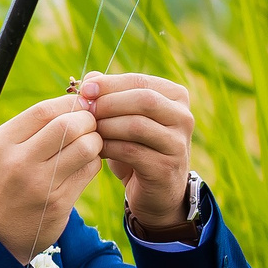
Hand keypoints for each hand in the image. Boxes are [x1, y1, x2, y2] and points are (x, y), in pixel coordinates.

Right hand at [0, 92, 100, 262]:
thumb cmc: (1, 185)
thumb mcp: (1, 152)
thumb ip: (32, 127)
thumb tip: (77, 99)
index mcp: (1, 143)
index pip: (45, 110)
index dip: (70, 103)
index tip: (79, 106)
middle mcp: (18, 162)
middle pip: (69, 125)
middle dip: (87, 121)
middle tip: (89, 125)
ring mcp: (39, 185)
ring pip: (86, 147)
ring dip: (95, 142)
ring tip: (88, 145)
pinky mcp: (57, 203)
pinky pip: (88, 171)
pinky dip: (92, 163)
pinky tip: (83, 165)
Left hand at [77, 71, 193, 228]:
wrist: (156, 191)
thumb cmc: (137, 148)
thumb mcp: (124, 118)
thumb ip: (110, 96)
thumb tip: (90, 77)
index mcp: (176, 97)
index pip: (141, 81)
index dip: (110, 84)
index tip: (84, 90)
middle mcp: (183, 117)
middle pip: (143, 99)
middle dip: (109, 103)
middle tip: (85, 111)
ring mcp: (178, 143)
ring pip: (137, 125)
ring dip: (107, 126)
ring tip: (88, 131)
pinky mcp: (166, 167)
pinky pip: (132, 151)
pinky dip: (109, 148)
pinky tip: (96, 149)